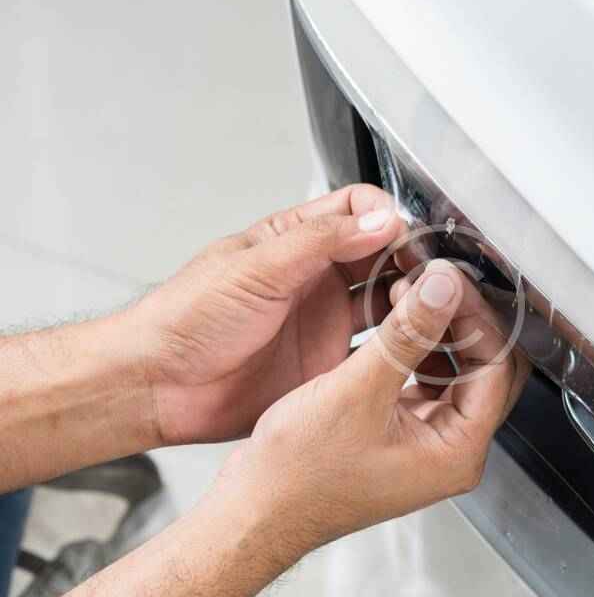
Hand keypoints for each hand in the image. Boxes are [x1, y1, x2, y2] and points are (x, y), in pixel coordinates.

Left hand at [130, 184, 403, 445]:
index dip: (385, 216)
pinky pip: (375, 349)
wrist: (160, 386)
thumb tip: (377, 220)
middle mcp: (315, 278)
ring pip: (386, 299)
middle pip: (381, 254)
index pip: (356, 210)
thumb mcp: (254, 268)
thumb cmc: (186, 318)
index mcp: (295, 242)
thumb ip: (318, 242)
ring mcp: (324, 320)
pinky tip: (411, 343)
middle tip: (430, 273)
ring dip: (410, 299)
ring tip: (427, 305)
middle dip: (410, 257)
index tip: (402, 234)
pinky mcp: (328, 362)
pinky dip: (398, 344)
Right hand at [213, 259, 529, 561]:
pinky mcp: (401, 428)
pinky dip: (417, 346)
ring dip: (439, 329)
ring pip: (457, 368)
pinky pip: (426, 377)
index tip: (450, 279)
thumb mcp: (357, 391)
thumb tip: (443, 287)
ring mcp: (426, 439)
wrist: (254, 506)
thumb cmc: (299, 474)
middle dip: (462, 320)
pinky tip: (395, 320)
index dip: (476, 317)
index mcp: (457, 451)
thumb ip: (407, 335)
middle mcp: (451, 448)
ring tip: (410, 293)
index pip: (496, 368)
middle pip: (485, 367)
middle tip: (436, 281)